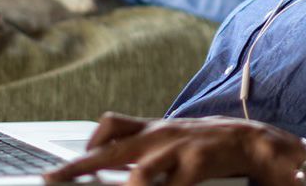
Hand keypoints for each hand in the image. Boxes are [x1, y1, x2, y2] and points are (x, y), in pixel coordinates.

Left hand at [43, 112, 305, 185]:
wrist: (252, 140)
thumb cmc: (206, 143)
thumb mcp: (170, 137)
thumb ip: (142, 143)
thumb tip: (105, 153)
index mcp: (153, 129)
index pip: (111, 127)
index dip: (85, 145)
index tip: (58, 168)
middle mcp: (160, 136)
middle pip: (110, 149)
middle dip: (78, 167)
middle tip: (53, 179)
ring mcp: (177, 149)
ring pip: (139, 173)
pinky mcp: (197, 164)